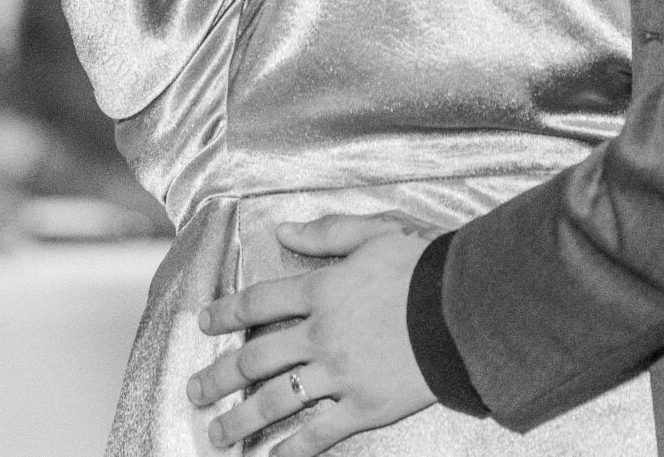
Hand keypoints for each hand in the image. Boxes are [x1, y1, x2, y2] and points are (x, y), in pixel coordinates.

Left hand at [190, 214, 435, 455]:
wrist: (469, 308)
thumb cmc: (427, 266)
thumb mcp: (377, 232)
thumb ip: (327, 232)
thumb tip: (284, 229)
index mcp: (322, 290)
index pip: (259, 302)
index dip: (226, 313)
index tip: (204, 324)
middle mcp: (321, 334)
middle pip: (254, 358)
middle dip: (218, 377)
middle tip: (195, 391)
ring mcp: (340, 375)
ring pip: (275, 401)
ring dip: (240, 418)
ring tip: (218, 433)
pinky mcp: (364, 407)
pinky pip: (319, 433)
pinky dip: (291, 450)